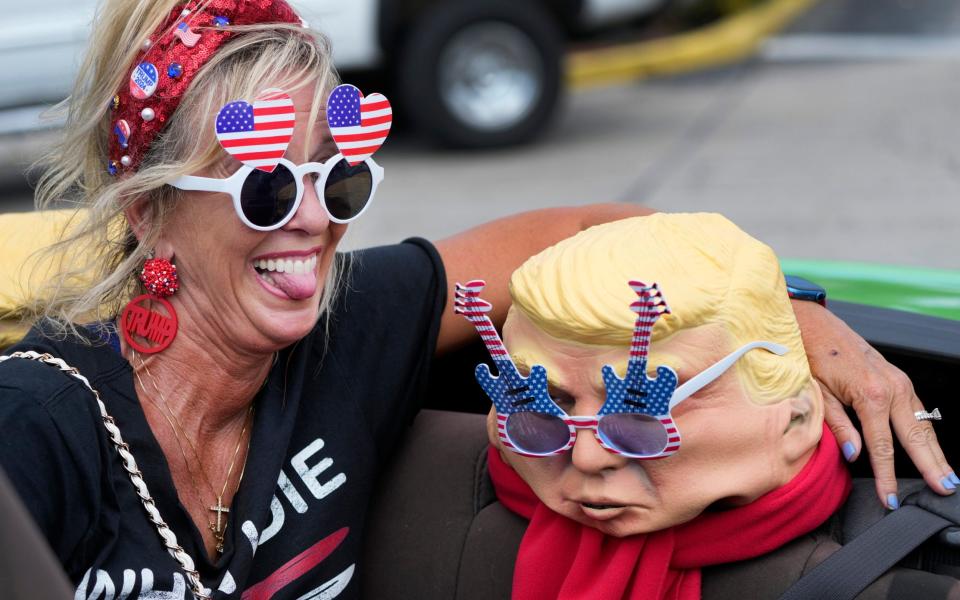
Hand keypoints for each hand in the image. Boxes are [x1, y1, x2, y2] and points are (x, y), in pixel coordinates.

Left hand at [792, 300, 955, 508]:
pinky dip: (928, 431)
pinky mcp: (898, 378)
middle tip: (944, 491)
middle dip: (931, 466)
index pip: (883, 447)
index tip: (892, 500)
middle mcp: (892, 388)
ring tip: (948, 476)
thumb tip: (854, 455)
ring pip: (924, 424)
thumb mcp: (817, 393)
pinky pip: (918, 410)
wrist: (815, 325)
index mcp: (870, 395)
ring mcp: (899, 381)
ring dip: (936, 451)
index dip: (888, 477)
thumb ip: (837, 425)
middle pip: (916, 437)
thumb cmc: (811, 357)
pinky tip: (932, 447)